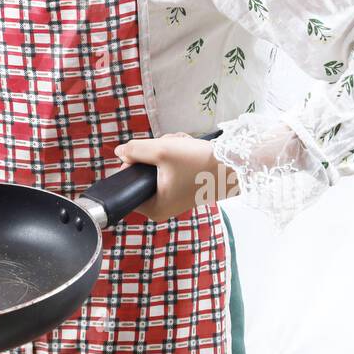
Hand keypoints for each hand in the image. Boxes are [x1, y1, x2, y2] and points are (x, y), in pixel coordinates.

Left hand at [112, 133, 240, 221]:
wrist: (234, 164)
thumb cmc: (198, 162)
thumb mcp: (161, 150)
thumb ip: (135, 150)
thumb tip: (120, 152)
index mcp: (154, 208)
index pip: (128, 184)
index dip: (132, 164)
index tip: (146, 154)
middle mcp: (162, 208)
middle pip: (143, 172)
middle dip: (154, 154)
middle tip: (169, 147)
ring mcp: (173, 197)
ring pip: (157, 166)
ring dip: (167, 150)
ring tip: (182, 146)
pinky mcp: (183, 187)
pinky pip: (170, 167)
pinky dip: (177, 154)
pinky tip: (188, 148)